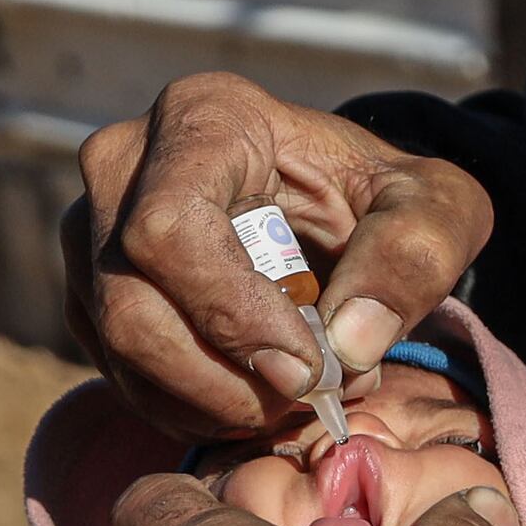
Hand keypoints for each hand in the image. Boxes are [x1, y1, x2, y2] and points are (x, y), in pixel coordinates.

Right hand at [58, 74, 494, 442]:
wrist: (334, 210)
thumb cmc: (383, 199)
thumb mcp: (438, 208)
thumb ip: (415, 256)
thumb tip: (350, 341)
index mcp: (203, 115)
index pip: (171, 229)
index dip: (231, 315)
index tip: (307, 369)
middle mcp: (122, 164)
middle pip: (131, 304)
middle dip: (223, 380)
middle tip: (308, 401)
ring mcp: (90, 230)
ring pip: (118, 349)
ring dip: (212, 403)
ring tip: (294, 402)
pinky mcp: (88, 291)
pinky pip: (118, 373)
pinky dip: (190, 410)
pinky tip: (255, 402)